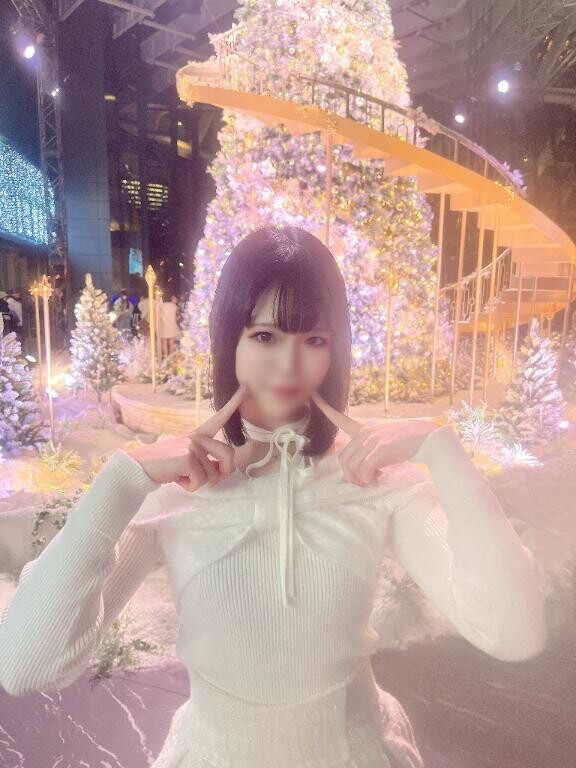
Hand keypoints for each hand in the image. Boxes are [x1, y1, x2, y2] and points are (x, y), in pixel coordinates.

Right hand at [127, 383, 248, 490]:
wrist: (139, 468)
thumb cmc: (166, 466)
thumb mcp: (188, 461)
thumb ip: (207, 462)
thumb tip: (221, 473)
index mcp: (198, 435)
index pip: (219, 418)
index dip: (233, 404)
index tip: (245, 388)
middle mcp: (197, 437)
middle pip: (229, 455)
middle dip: (223, 472)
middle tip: (210, 480)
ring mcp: (192, 445)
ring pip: (213, 474)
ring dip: (199, 482)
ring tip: (182, 475)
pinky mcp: (187, 456)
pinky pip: (200, 480)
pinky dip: (190, 486)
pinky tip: (176, 478)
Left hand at [311, 390, 435, 486]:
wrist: (428, 437)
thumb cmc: (411, 440)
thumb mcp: (387, 440)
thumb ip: (373, 448)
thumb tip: (366, 469)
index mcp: (366, 429)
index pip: (340, 418)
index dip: (325, 409)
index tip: (313, 396)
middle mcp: (366, 433)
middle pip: (344, 459)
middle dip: (350, 476)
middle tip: (364, 482)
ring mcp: (372, 441)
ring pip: (352, 467)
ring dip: (361, 480)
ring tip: (373, 481)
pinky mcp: (380, 450)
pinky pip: (364, 471)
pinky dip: (369, 480)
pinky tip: (378, 479)